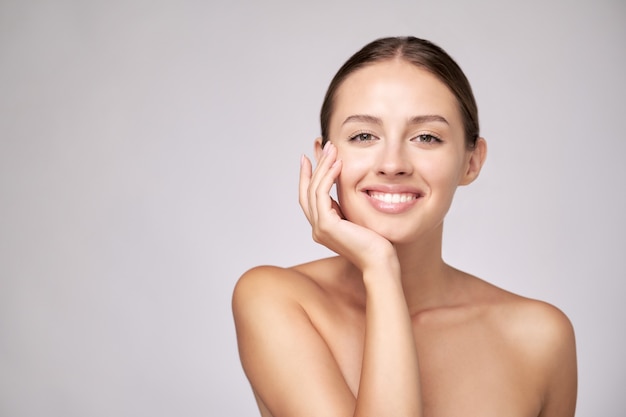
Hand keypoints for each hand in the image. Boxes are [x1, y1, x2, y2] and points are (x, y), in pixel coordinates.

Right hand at [299, 142, 396, 271]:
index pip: (309, 197)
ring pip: (313, 190)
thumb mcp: (357, 217)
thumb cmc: (375, 241)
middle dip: (313, 165)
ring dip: (322, 166)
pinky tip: (338, 164)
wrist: (379, 260)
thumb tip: (346, 185)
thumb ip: (346, 205)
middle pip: (307, 191)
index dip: (308, 175)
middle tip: (321, 145)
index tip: (311, 156)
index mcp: (322, 227)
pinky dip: (328, 176)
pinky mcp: (326, 225)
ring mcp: (318, 228)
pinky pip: (322, 194)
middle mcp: (316, 228)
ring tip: (331, 149)